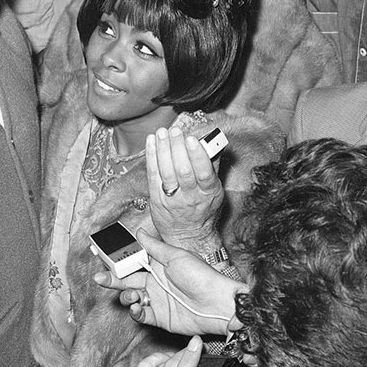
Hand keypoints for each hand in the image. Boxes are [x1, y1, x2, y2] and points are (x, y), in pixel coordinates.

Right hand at [94, 230, 243, 336]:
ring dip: (125, 295)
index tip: (104, 258)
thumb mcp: (176, 256)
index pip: (133, 262)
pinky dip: (134, 311)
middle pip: (127, 280)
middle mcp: (155, 282)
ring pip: (131, 297)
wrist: (217, 304)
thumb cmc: (201, 277)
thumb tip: (140, 232)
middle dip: (112, 279)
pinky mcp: (159, 317)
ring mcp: (156, 300)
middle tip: (100, 279)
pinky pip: (140, 314)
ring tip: (131, 294)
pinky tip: (136, 306)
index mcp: (158, 265)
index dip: (118, 261)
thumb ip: (154, 247)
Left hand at [148, 127, 223, 249]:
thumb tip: (214, 142)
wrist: (188, 235)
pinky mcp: (156, 199)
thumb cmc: (203, 211)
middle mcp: (190, 196)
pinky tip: (151, 142)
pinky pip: (152, 175)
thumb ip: (214, 166)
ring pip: (166, 172)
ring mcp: (171, 198)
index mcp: (208, 192)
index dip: (197, 155)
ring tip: (162, 133)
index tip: (192, 139)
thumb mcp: (216, 191)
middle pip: (182, 170)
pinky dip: (151, 157)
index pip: (204, 172)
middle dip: (177, 148)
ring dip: (162, 150)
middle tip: (174, 131)